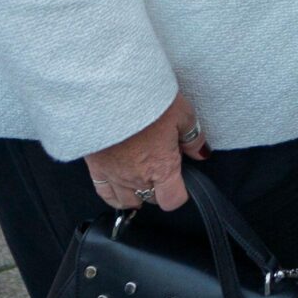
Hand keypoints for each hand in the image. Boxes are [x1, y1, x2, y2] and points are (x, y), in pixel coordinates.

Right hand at [82, 89, 209, 212]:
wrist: (109, 96)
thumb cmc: (146, 102)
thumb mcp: (182, 114)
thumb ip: (192, 138)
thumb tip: (201, 153)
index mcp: (162, 167)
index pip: (173, 200)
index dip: (179, 193)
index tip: (181, 180)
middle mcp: (138, 178)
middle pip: (152, 198)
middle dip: (159, 188)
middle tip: (162, 168)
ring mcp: (115, 176)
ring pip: (127, 201)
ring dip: (137, 194)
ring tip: (142, 179)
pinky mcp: (96, 168)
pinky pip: (104, 194)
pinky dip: (113, 195)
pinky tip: (119, 189)